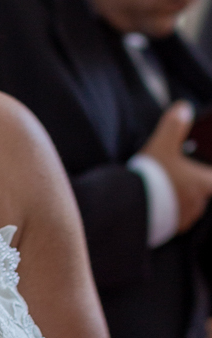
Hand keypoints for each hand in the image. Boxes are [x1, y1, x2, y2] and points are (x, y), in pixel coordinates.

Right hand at [140, 101, 211, 231]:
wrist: (132, 207)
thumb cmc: (153, 176)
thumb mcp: (163, 144)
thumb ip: (174, 125)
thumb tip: (184, 108)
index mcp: (204, 183)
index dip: (209, 173)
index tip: (204, 171)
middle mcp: (200, 203)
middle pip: (203, 191)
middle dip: (193, 183)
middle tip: (178, 174)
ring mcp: (186, 218)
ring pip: (190, 205)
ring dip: (181, 198)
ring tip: (164, 191)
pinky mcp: (172, 229)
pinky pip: (175, 219)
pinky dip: (169, 212)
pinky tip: (156, 205)